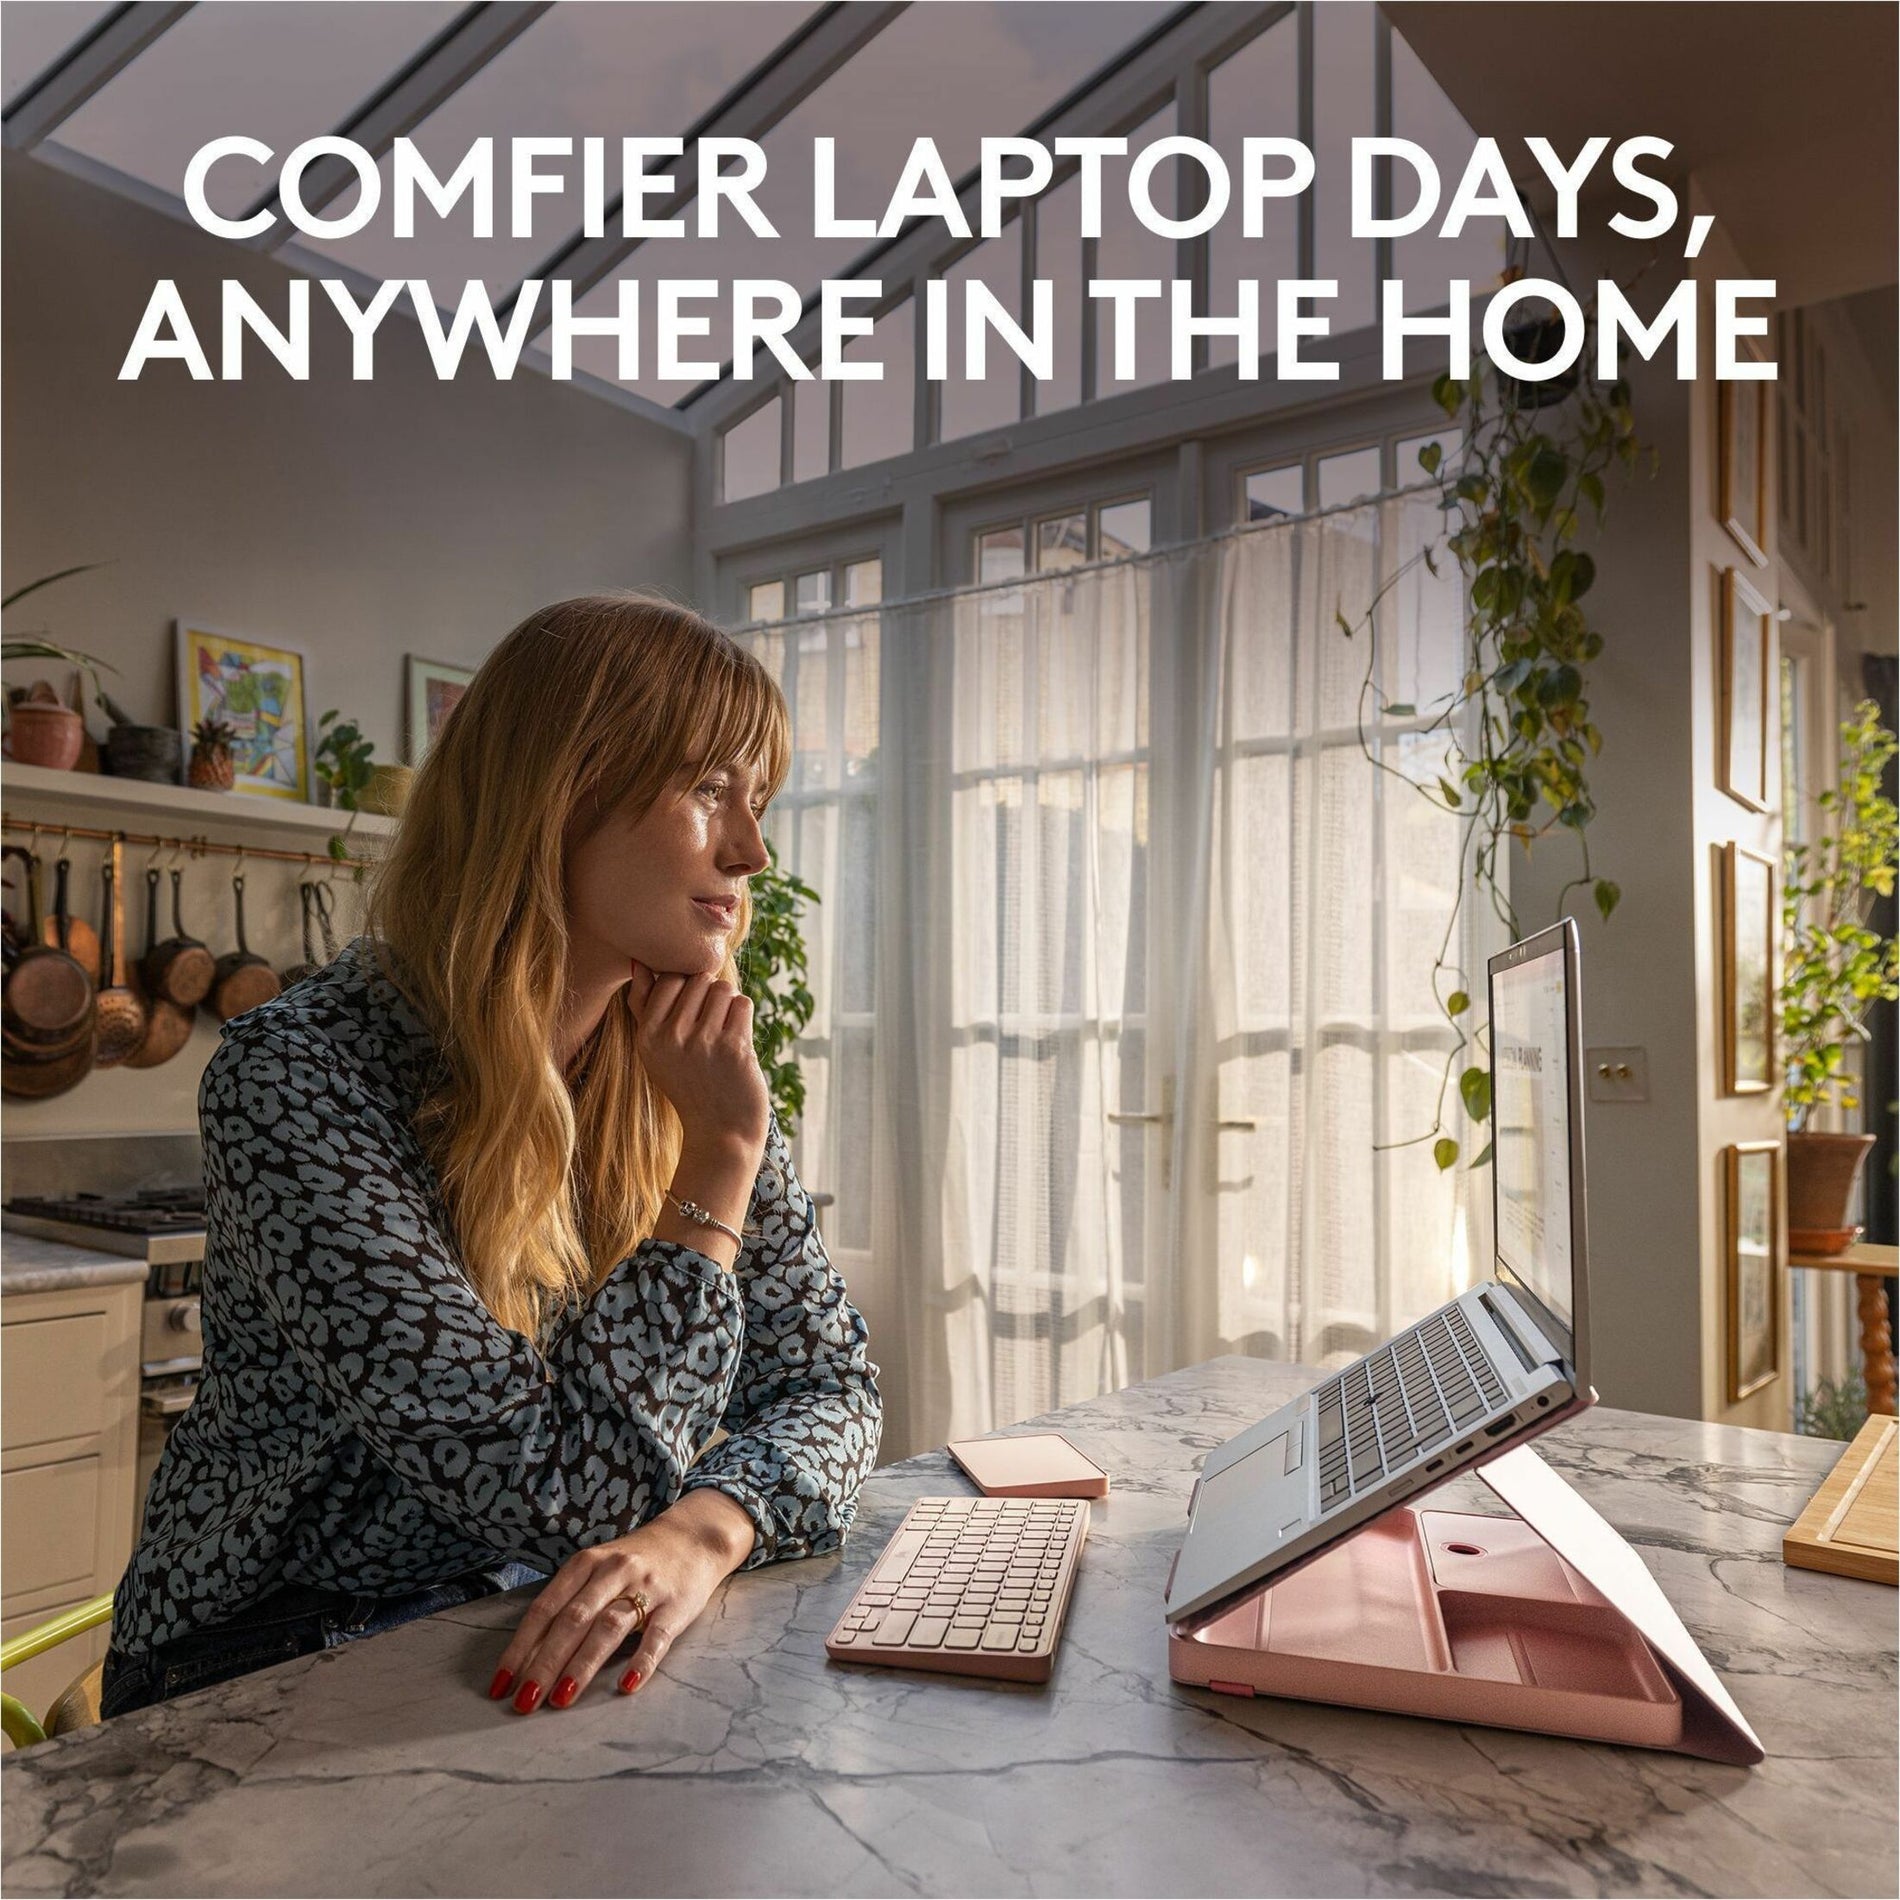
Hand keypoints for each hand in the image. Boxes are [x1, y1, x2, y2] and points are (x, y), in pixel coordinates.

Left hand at [488, 1491, 755, 1712]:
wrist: (694, 1537)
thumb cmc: (635, 1562)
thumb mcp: (598, 1570)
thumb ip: (569, 1604)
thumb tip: (528, 1658)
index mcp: (586, 1564)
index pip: (545, 1608)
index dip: (520, 1647)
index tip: (500, 1684)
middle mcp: (613, 1572)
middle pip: (572, 1620)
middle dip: (544, 1663)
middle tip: (524, 1702)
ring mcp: (646, 1587)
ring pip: (608, 1627)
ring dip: (582, 1665)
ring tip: (561, 1699)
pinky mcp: (676, 1605)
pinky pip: (657, 1636)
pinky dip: (641, 1661)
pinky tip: (626, 1686)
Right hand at [628, 961, 769, 1164]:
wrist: (720, 1132)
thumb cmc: (689, 1085)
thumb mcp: (655, 1051)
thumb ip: (645, 1006)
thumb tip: (640, 964)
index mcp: (647, 1036)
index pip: (669, 978)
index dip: (687, 987)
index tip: (693, 1012)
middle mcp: (671, 1037)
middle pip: (699, 979)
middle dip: (710, 994)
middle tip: (711, 1025)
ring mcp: (703, 1042)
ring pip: (723, 988)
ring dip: (729, 1004)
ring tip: (724, 1031)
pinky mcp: (734, 1047)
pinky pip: (743, 1004)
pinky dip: (744, 1017)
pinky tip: (738, 1040)